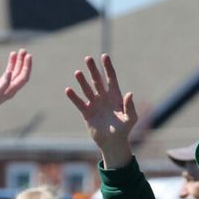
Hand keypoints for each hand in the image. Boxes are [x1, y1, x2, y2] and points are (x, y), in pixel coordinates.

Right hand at [0, 49, 31, 117]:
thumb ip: (3, 82)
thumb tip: (10, 72)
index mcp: (10, 90)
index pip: (23, 77)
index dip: (27, 66)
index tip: (28, 55)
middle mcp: (6, 89)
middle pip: (18, 73)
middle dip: (21, 62)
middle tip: (23, 50)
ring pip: (8, 73)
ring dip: (12, 63)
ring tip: (13, 53)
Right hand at [65, 54, 136, 168]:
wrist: (113, 142)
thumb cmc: (124, 130)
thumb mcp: (130, 118)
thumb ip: (130, 106)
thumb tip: (130, 93)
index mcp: (115, 96)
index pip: (111, 78)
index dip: (108, 67)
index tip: (104, 56)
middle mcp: (104, 98)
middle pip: (97, 80)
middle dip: (93, 70)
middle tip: (88, 58)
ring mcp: (95, 104)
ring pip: (87, 89)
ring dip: (82, 81)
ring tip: (78, 72)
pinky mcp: (87, 113)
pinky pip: (79, 103)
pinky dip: (74, 97)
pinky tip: (68, 90)